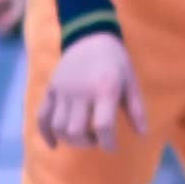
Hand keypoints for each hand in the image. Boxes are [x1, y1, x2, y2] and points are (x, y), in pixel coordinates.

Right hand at [37, 30, 145, 150]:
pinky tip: (54, 144)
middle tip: (97, 140)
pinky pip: (42, 116)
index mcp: (104, 89)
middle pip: (75, 131)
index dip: (108, 143)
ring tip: (83, 137)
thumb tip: (142, 135)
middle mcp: (80, 91)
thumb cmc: (116, 61)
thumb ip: (136, 109)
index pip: (103, 126)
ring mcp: (62, 90)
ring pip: (58, 127)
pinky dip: (46, 133)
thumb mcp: (131, 82)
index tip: (113, 147)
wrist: (90, 36)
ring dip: (70, 140)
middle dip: (88, 143)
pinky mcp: (51, 89)